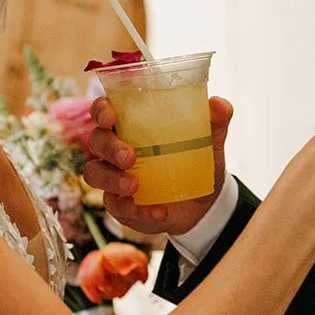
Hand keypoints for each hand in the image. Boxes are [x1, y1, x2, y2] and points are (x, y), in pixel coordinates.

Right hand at [84, 95, 233, 235]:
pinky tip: (159, 211)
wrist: (203, 202)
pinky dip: (138, 209)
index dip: (100, 110)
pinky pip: (117, 207)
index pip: (103, 110)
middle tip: (130, 157)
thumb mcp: (209, 141)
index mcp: (129, 124)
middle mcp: (113, 148)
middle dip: (109, 148)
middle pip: (95, 141)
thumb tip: (219, 104)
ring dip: (112, 179)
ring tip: (135, 186)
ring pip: (94, 174)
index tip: (110, 117)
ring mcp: (112, 177)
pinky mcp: (118, 203)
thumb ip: (215, 121)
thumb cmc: (196, 161)